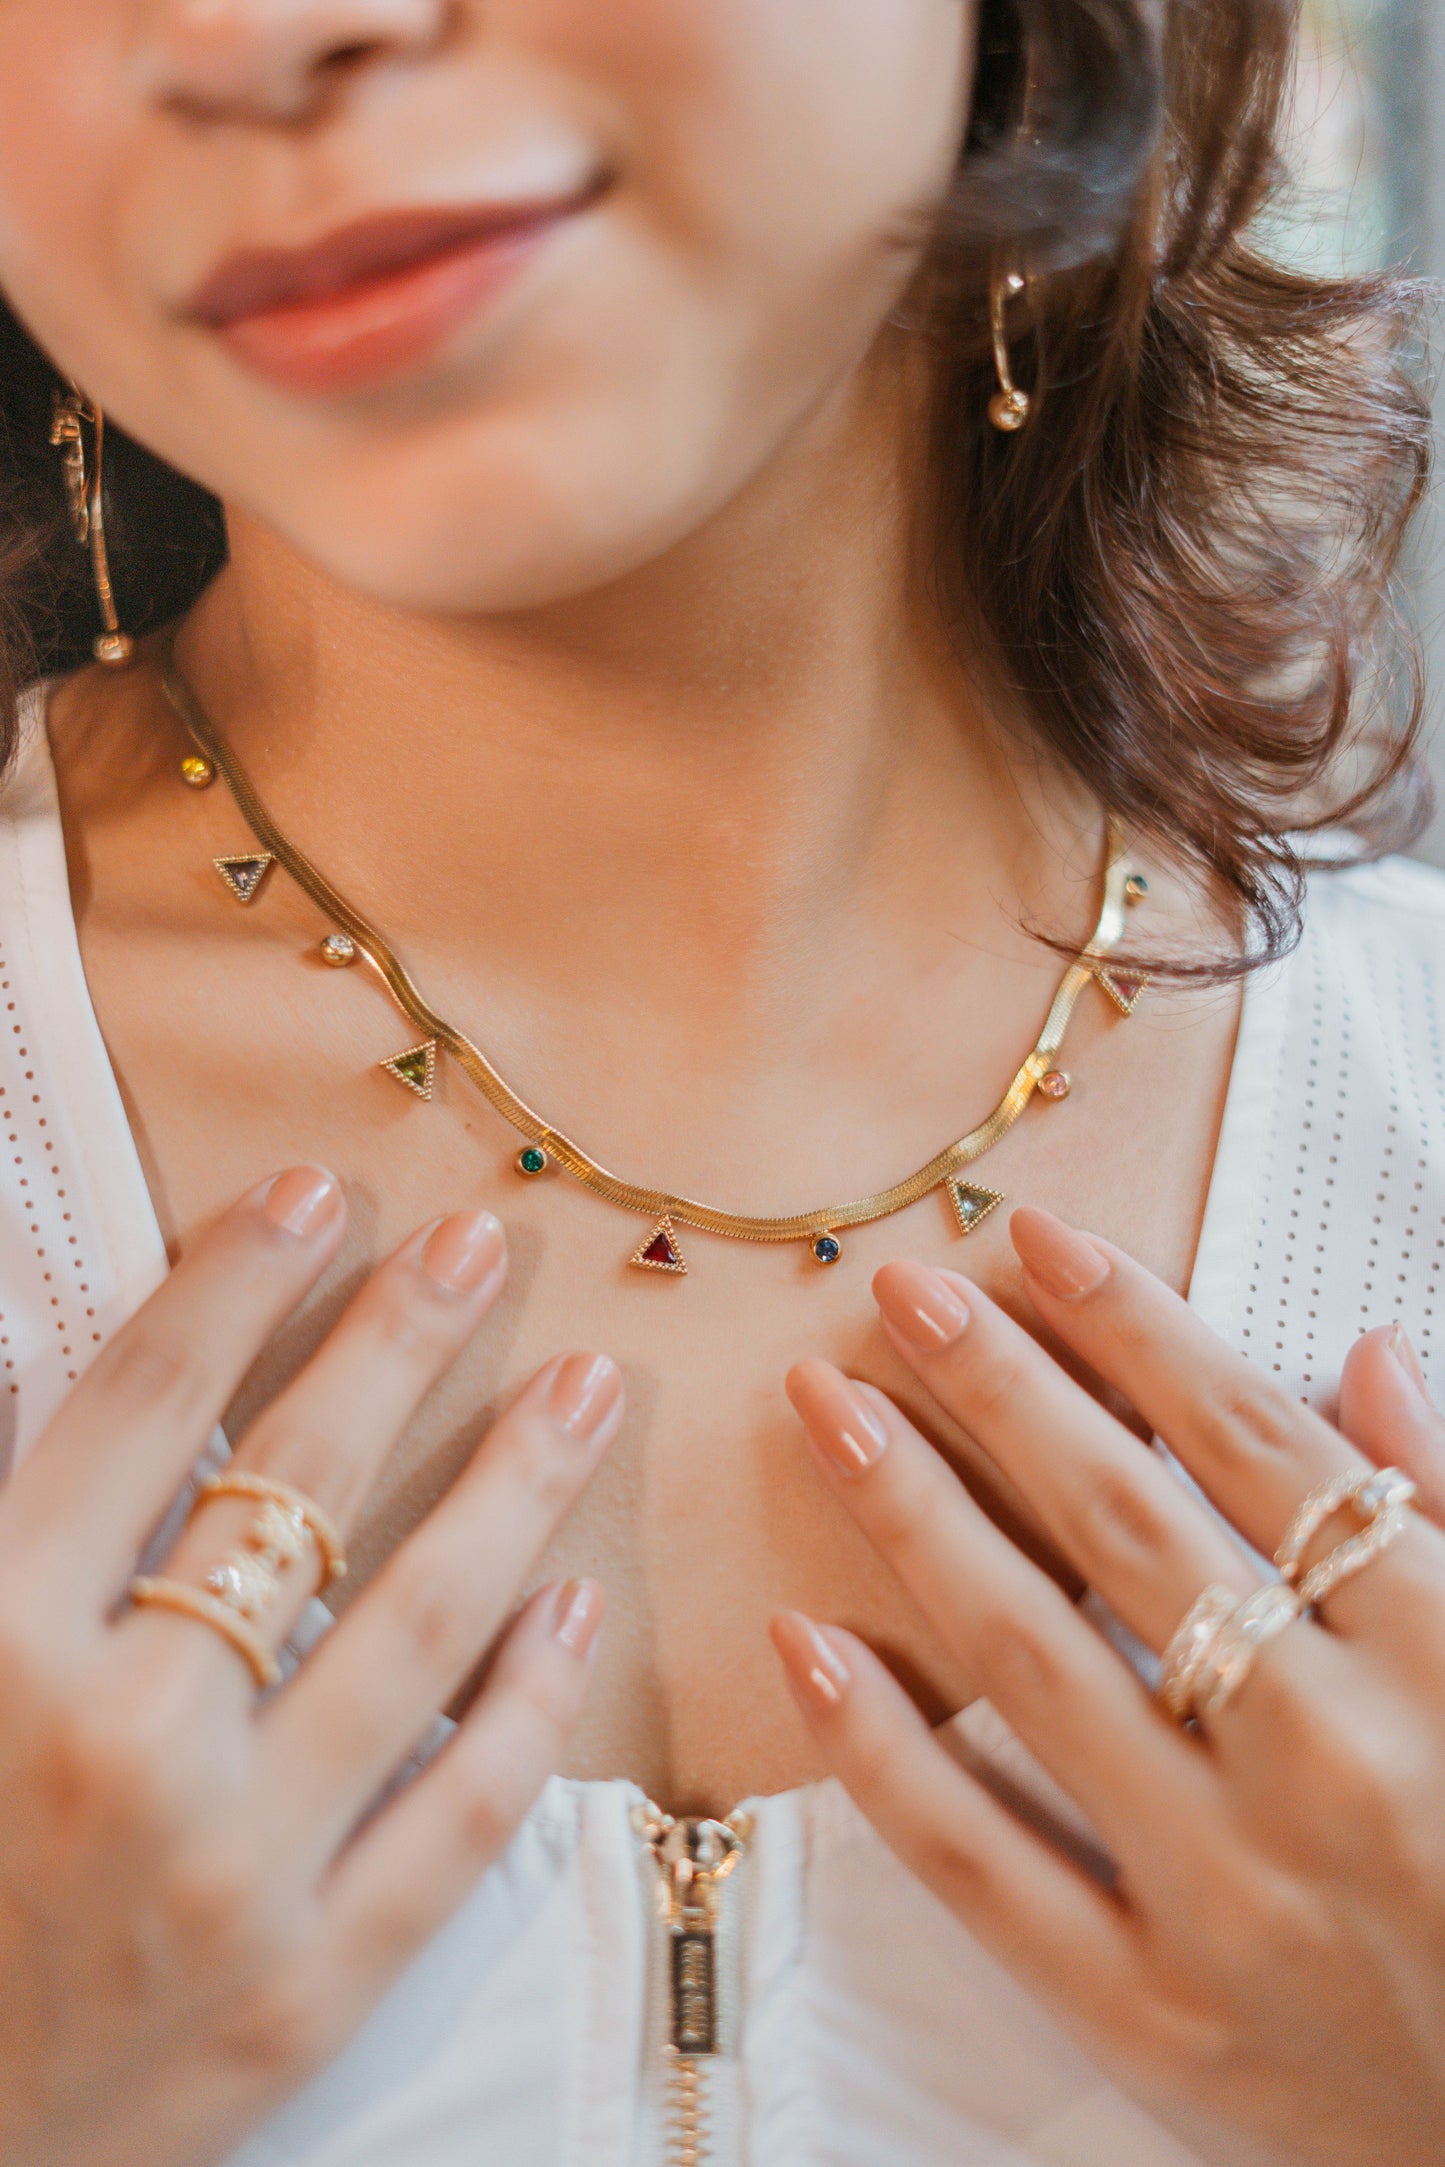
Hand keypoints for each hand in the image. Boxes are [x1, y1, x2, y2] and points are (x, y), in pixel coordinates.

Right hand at [0, 1167, 620, 2166]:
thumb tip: (34, 1357)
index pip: (142, 1406)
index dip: (237, 1281)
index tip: (317, 1195)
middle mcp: (120, 1740)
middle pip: (296, 1488)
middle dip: (396, 1343)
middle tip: (480, 1243)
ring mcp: (230, 1872)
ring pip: (412, 1631)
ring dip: (510, 1489)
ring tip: (585, 1386)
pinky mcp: (309, 1987)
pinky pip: (454, 1819)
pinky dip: (526, 1704)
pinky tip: (577, 1602)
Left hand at [774, 1210, 1444, 2166]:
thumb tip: (1368, 1355)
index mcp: (1436, 1655)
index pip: (1253, 1442)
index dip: (1135, 1326)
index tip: (1037, 1241)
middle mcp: (1325, 1755)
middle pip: (1124, 1521)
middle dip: (1001, 1385)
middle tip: (900, 1286)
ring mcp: (1228, 1892)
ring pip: (1031, 1659)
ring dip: (914, 1513)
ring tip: (828, 1404)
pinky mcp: (1152, 2018)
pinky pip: (983, 1862)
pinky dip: (882, 1749)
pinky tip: (807, 1639)